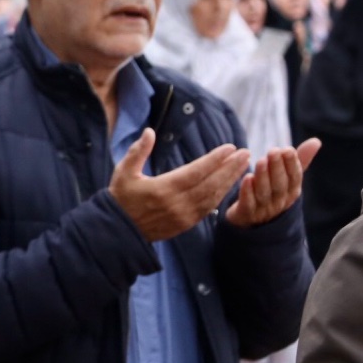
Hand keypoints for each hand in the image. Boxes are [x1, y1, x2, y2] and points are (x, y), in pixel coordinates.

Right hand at [109, 130, 250, 241]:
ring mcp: (183, 216)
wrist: (117, 231)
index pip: (196, 171)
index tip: (230, 148)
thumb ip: (138, 151)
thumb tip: (149, 132)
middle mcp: (177, 203)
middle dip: (230, 168)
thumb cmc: (120, 199)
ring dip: (230, 181)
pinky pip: (209, 208)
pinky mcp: (185, 225)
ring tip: (243, 166)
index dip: (215, 159)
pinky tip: (229, 185)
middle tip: (246, 153)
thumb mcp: (123, 172)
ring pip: (213, 196)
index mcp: (163, 189)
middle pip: (211, 183)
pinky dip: (222, 195)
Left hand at [227, 138, 320, 227]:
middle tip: (273, 151)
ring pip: (264, 193)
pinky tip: (245, 178)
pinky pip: (248, 204)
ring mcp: (263, 210)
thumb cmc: (272, 192)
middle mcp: (280, 202)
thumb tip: (316, 141)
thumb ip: (299, 160)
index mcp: (292, 192)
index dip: (292, 164)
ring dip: (263, 176)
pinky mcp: (247, 214)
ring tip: (260, 161)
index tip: (288, 149)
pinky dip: (247, 191)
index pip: (295, 178)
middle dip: (277, 167)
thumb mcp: (286, 177)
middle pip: (280, 185)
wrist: (251, 219)